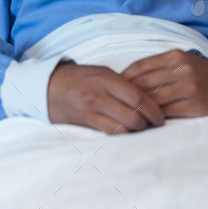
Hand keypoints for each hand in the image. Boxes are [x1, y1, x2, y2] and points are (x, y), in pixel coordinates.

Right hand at [47, 61, 165, 134]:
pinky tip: (124, 133)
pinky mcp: (81, 123)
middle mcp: (97, 93)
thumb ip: (123, 85)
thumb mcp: (101, 73)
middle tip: (153, 125)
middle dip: (147, 123)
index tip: (161, 118)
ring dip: (135, 132)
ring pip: (122, 128)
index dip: (154, 110)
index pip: (138, 97)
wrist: (46, 86)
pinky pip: (108, 134)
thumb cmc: (79, 78)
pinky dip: (120, 135)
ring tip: (140, 130)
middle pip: (133, 115)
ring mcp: (88, 110)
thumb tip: (150, 100)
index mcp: (105, 78)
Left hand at [120, 49, 207, 117]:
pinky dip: (154, 117)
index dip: (123, 79)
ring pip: (153, 99)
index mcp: (175, 56)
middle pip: (143, 84)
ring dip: (139, 109)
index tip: (114, 89)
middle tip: (117, 105)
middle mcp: (182, 69)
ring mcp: (190, 87)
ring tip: (129, 115)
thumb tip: (126, 80)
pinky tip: (147, 121)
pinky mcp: (195, 105)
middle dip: (127, 96)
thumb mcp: (181, 62)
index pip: (139, 67)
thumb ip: (157, 67)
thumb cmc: (200, 74)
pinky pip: (167, 112)